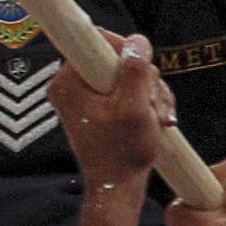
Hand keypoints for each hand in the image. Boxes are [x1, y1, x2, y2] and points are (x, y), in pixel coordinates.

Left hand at [50, 31, 175, 225]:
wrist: (118, 186)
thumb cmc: (122, 154)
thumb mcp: (135, 109)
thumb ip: (135, 72)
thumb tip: (137, 41)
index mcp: (69, 83)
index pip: (95, 40)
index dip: (125, 48)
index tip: (142, 68)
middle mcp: (73, 85)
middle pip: (118, 57)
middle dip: (145, 80)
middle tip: (153, 105)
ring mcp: (87, 94)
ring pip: (129, 73)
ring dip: (150, 93)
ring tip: (156, 117)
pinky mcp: (100, 104)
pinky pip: (129, 87)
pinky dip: (146, 101)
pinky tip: (154, 118)